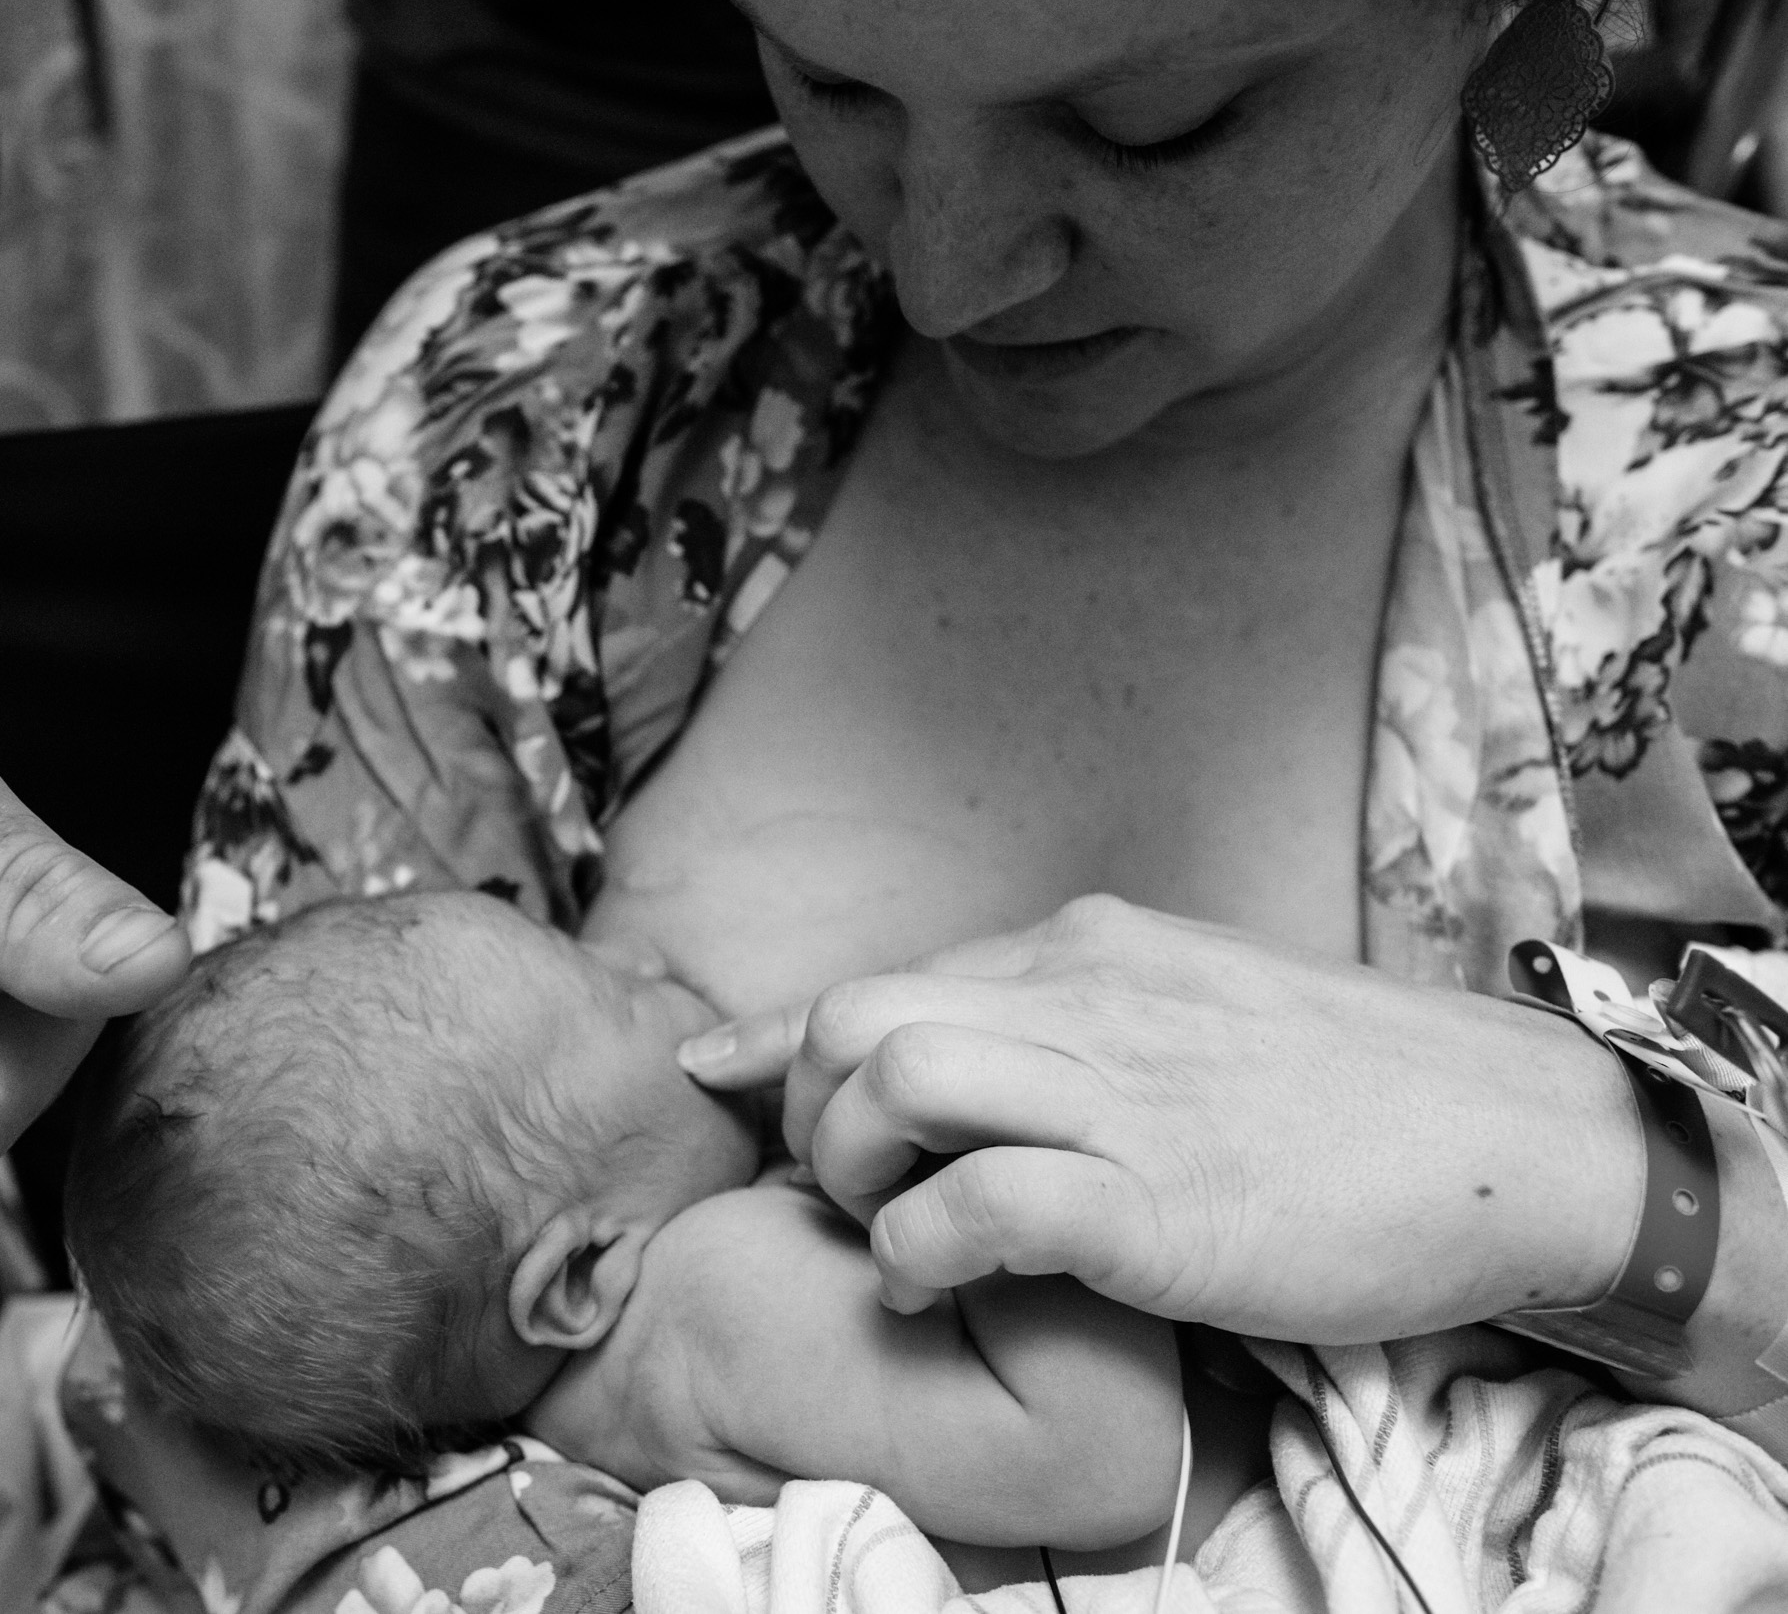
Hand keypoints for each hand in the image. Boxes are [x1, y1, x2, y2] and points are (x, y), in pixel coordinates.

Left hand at [678, 896, 1638, 1342]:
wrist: (1512, 1140)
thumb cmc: (1355, 1094)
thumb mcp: (1193, 1015)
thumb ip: (1077, 1022)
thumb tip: (977, 1049)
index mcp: (1088, 950)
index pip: (886, 975)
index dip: (780, 1034)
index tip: (721, 1073)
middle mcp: (1083, 997)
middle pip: (857, 1013)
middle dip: (804, 1103)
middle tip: (832, 1184)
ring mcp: (1119, 1091)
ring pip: (894, 1078)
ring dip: (849, 1166)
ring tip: (880, 1232)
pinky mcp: (1156, 1198)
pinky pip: (978, 1201)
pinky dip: (922, 1248)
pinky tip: (936, 1284)